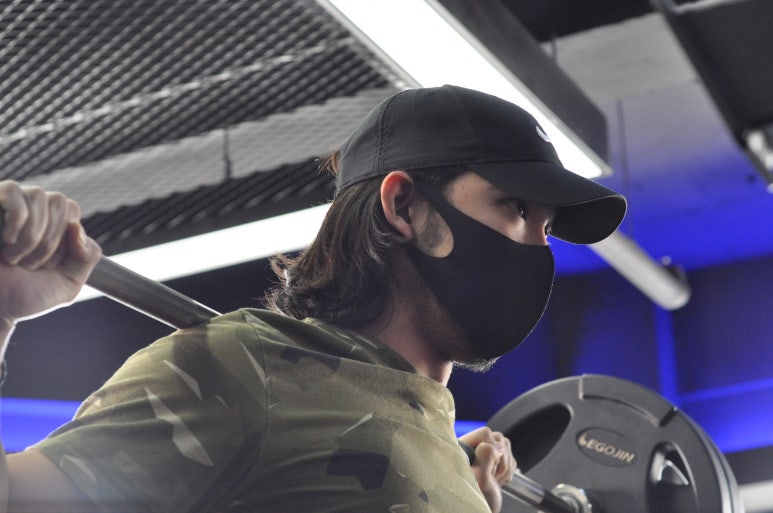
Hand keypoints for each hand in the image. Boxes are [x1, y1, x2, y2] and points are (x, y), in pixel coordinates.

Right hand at [0, 181, 101, 326]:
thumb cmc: (22, 295)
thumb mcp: (68, 284)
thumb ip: (87, 257)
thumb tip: (76, 226)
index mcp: (50, 224)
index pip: (72, 210)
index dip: (66, 240)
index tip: (50, 265)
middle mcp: (29, 209)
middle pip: (59, 201)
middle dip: (50, 240)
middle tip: (30, 265)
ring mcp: (6, 204)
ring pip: (38, 196)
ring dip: (31, 235)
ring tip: (14, 258)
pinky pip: (13, 191)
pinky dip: (16, 221)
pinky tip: (6, 242)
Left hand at [459, 427, 515, 512]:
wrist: (486, 511)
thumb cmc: (477, 500)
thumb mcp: (481, 480)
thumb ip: (485, 458)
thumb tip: (494, 444)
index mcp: (462, 450)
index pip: (484, 433)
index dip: (491, 448)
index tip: (489, 467)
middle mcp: (472, 449)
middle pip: (497, 438)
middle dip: (501, 460)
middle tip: (494, 477)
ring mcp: (483, 454)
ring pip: (504, 445)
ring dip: (506, 465)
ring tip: (496, 480)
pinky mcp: (493, 459)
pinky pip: (509, 453)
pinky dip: (509, 468)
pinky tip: (500, 479)